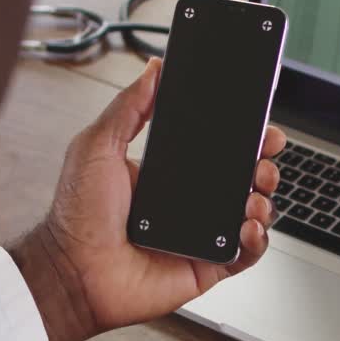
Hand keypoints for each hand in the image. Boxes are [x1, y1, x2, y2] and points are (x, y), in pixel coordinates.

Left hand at [9, 58, 286, 340]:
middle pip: (244, 177)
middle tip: (265, 154)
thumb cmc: (77, 216)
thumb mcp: (97, 146)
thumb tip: (152, 70)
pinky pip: (246, 253)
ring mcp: (202, 235)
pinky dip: (257, 239)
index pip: (217, 149)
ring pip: (252, 212)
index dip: (242, 136)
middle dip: (263, 162)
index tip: (257, 122)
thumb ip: (128, 106)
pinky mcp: (208, 265)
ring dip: (264, 197)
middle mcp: (191, 203)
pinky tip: (247, 225)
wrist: (73, 271)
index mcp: (170, 173)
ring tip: (254, 192)